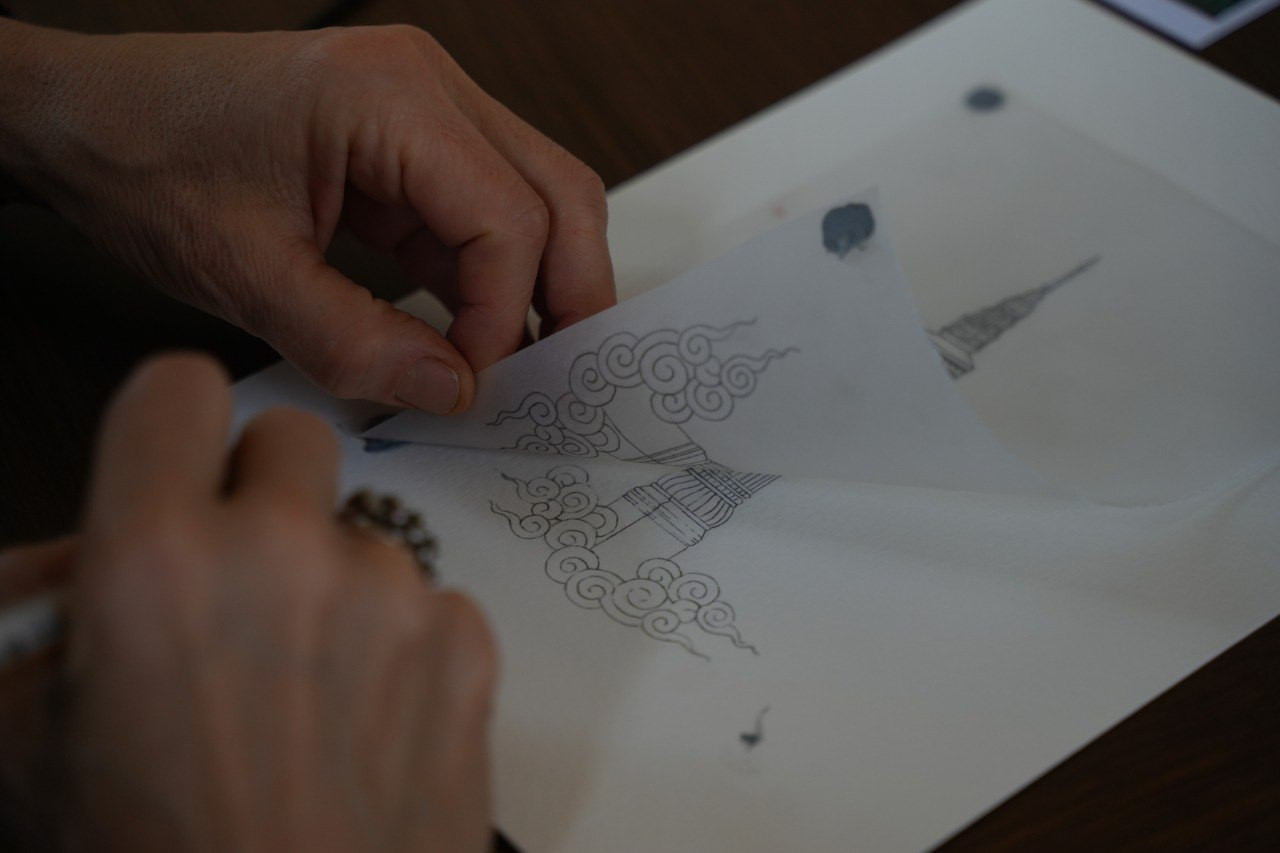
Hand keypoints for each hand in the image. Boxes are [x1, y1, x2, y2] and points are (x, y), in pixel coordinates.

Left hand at [0, 21, 615, 412]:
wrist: (84, 116)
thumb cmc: (144, 157)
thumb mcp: (243, 272)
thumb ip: (354, 342)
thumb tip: (450, 389)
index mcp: (389, 96)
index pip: (508, 216)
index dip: (506, 315)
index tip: (476, 384)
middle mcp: (425, 85)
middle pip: (558, 191)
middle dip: (570, 292)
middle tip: (561, 378)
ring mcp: (424, 107)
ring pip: (536, 196)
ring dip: (538, 284)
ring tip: (522, 362)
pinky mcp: (408, 141)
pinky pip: (481, 208)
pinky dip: (489, 274)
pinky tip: (475, 331)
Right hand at [0, 354, 496, 851]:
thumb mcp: (31, 736)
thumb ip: (44, 608)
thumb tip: (84, 545)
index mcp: (157, 563)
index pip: (180, 388)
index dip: (173, 430)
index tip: (178, 469)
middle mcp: (286, 558)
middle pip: (293, 439)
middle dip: (264, 496)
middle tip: (243, 585)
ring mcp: (393, 598)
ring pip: (366, 528)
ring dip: (336, 581)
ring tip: (304, 687)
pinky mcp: (468, 646)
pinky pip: (431, 595)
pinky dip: (403, 639)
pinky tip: (365, 718)